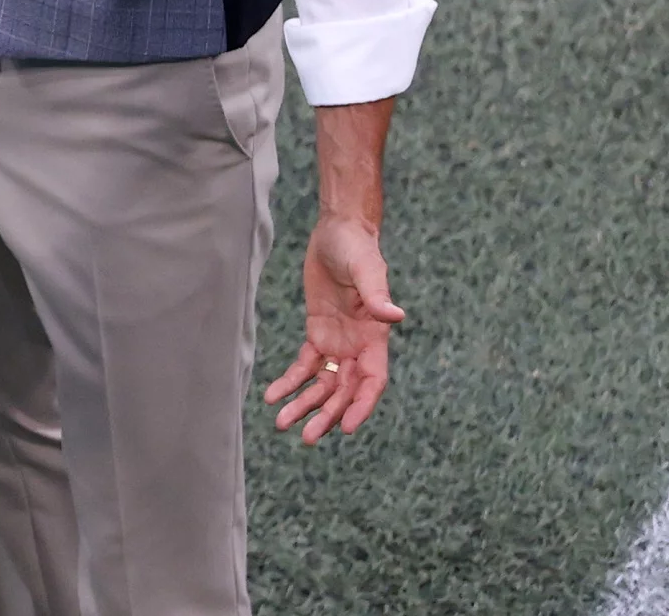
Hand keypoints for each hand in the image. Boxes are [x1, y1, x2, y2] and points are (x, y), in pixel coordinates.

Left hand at [262, 215, 404, 443]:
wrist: (338, 233)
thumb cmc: (358, 250)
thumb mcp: (369, 270)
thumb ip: (378, 294)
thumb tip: (396, 315)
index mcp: (376, 338)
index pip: (372, 382)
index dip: (361, 406)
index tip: (346, 428)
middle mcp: (358, 347)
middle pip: (344, 390)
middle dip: (326, 414)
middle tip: (306, 436)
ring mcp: (337, 342)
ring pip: (322, 384)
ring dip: (305, 404)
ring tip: (283, 424)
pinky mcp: (317, 332)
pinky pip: (303, 364)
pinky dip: (290, 381)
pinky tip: (272, 395)